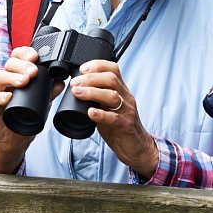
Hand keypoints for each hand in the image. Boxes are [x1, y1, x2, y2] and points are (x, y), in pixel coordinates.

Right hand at [0, 46, 52, 173]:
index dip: (25, 53)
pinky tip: (8, 97)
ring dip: (12, 77)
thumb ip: (50, 91)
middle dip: (22, 65)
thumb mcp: (43, 102)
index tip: (35, 56)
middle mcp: (6, 81)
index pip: (18, 57)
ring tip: (24, 81)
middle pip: (9, 64)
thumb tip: (62, 81)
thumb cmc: (26, 115)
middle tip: (33, 71)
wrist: (15, 139)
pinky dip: (0, 96)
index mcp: (17, 75)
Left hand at [68, 60, 158, 177]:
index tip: (82, 68)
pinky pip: (113, 118)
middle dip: (90, 78)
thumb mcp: (109, 107)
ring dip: (92, 92)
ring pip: (112, 96)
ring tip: (77, 93)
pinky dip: (100, 114)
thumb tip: (77, 89)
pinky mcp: (126, 126)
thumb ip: (97, 98)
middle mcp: (126, 98)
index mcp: (121, 91)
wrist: (137, 147)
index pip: (113, 69)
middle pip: (111, 79)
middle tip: (75, 83)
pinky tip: (90, 112)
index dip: (97, 65)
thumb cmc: (120, 126)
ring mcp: (127, 111)